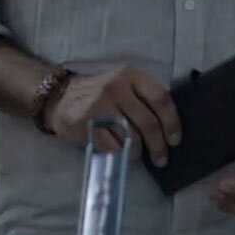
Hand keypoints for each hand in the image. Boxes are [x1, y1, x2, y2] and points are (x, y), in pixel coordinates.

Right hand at [45, 66, 179, 166]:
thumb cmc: (99, 94)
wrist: (59, 97)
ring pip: (131, 136)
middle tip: (162, 159)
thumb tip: (168, 128)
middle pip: (148, 121)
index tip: (175, 139)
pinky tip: (118, 152)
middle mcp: (117, 87)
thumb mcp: (123, 85)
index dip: (172, 122)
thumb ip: (143, 99)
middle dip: (158, 145)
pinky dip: (119, 153)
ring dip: (138, 151)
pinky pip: (112, 145)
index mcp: (131, 75)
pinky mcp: (87, 122)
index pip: (160, 98)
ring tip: (137, 155)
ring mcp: (101, 105)